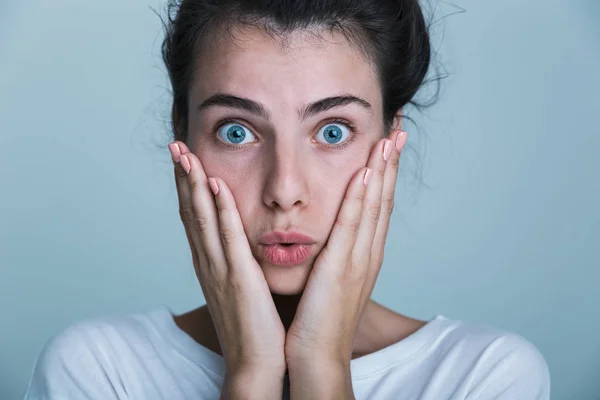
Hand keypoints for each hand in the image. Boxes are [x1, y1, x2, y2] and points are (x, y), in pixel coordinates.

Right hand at [169, 142, 285, 394]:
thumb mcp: (239, 288)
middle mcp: (209, 263)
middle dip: (182, 177)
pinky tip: (216, 184)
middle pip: (191, 212)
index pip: (195, 218)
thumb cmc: (253, 326)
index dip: (187, 187)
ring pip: (203, 218)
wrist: (256, 363)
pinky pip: (227, 237)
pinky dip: (220, 209)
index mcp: (211, 264)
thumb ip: (236, 263)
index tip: (184, 159)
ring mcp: (220, 269)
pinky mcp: (238, 277)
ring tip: (185, 154)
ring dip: (193, 184)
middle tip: (175, 145)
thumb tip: (239, 243)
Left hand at [285, 130, 406, 366]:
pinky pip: (352, 226)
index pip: (378, 205)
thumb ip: (332, 253)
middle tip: (401, 126)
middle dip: (393, 162)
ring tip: (390, 136)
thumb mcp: (329, 278)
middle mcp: (368, 253)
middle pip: (384, 199)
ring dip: (383, 170)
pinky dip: (361, 199)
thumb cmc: (318, 319)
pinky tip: (367, 172)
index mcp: (364, 254)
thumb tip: (327, 232)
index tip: (390, 142)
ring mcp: (358, 260)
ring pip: (374, 206)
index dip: (387, 172)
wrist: (317, 356)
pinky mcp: (341, 268)